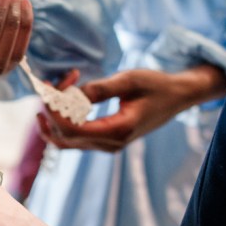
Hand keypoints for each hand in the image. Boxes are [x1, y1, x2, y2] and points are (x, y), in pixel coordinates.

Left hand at [39, 65, 225, 151]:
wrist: (176, 97)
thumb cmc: (156, 85)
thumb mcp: (129, 80)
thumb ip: (99, 88)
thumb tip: (69, 95)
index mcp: (118, 130)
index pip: (73, 130)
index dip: (54, 112)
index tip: (48, 88)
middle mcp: (110, 144)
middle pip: (65, 138)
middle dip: (51, 112)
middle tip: (49, 85)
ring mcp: (107, 145)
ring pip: (66, 142)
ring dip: (54, 118)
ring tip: (52, 92)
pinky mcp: (105, 140)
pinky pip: (75, 138)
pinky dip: (63, 121)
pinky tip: (61, 102)